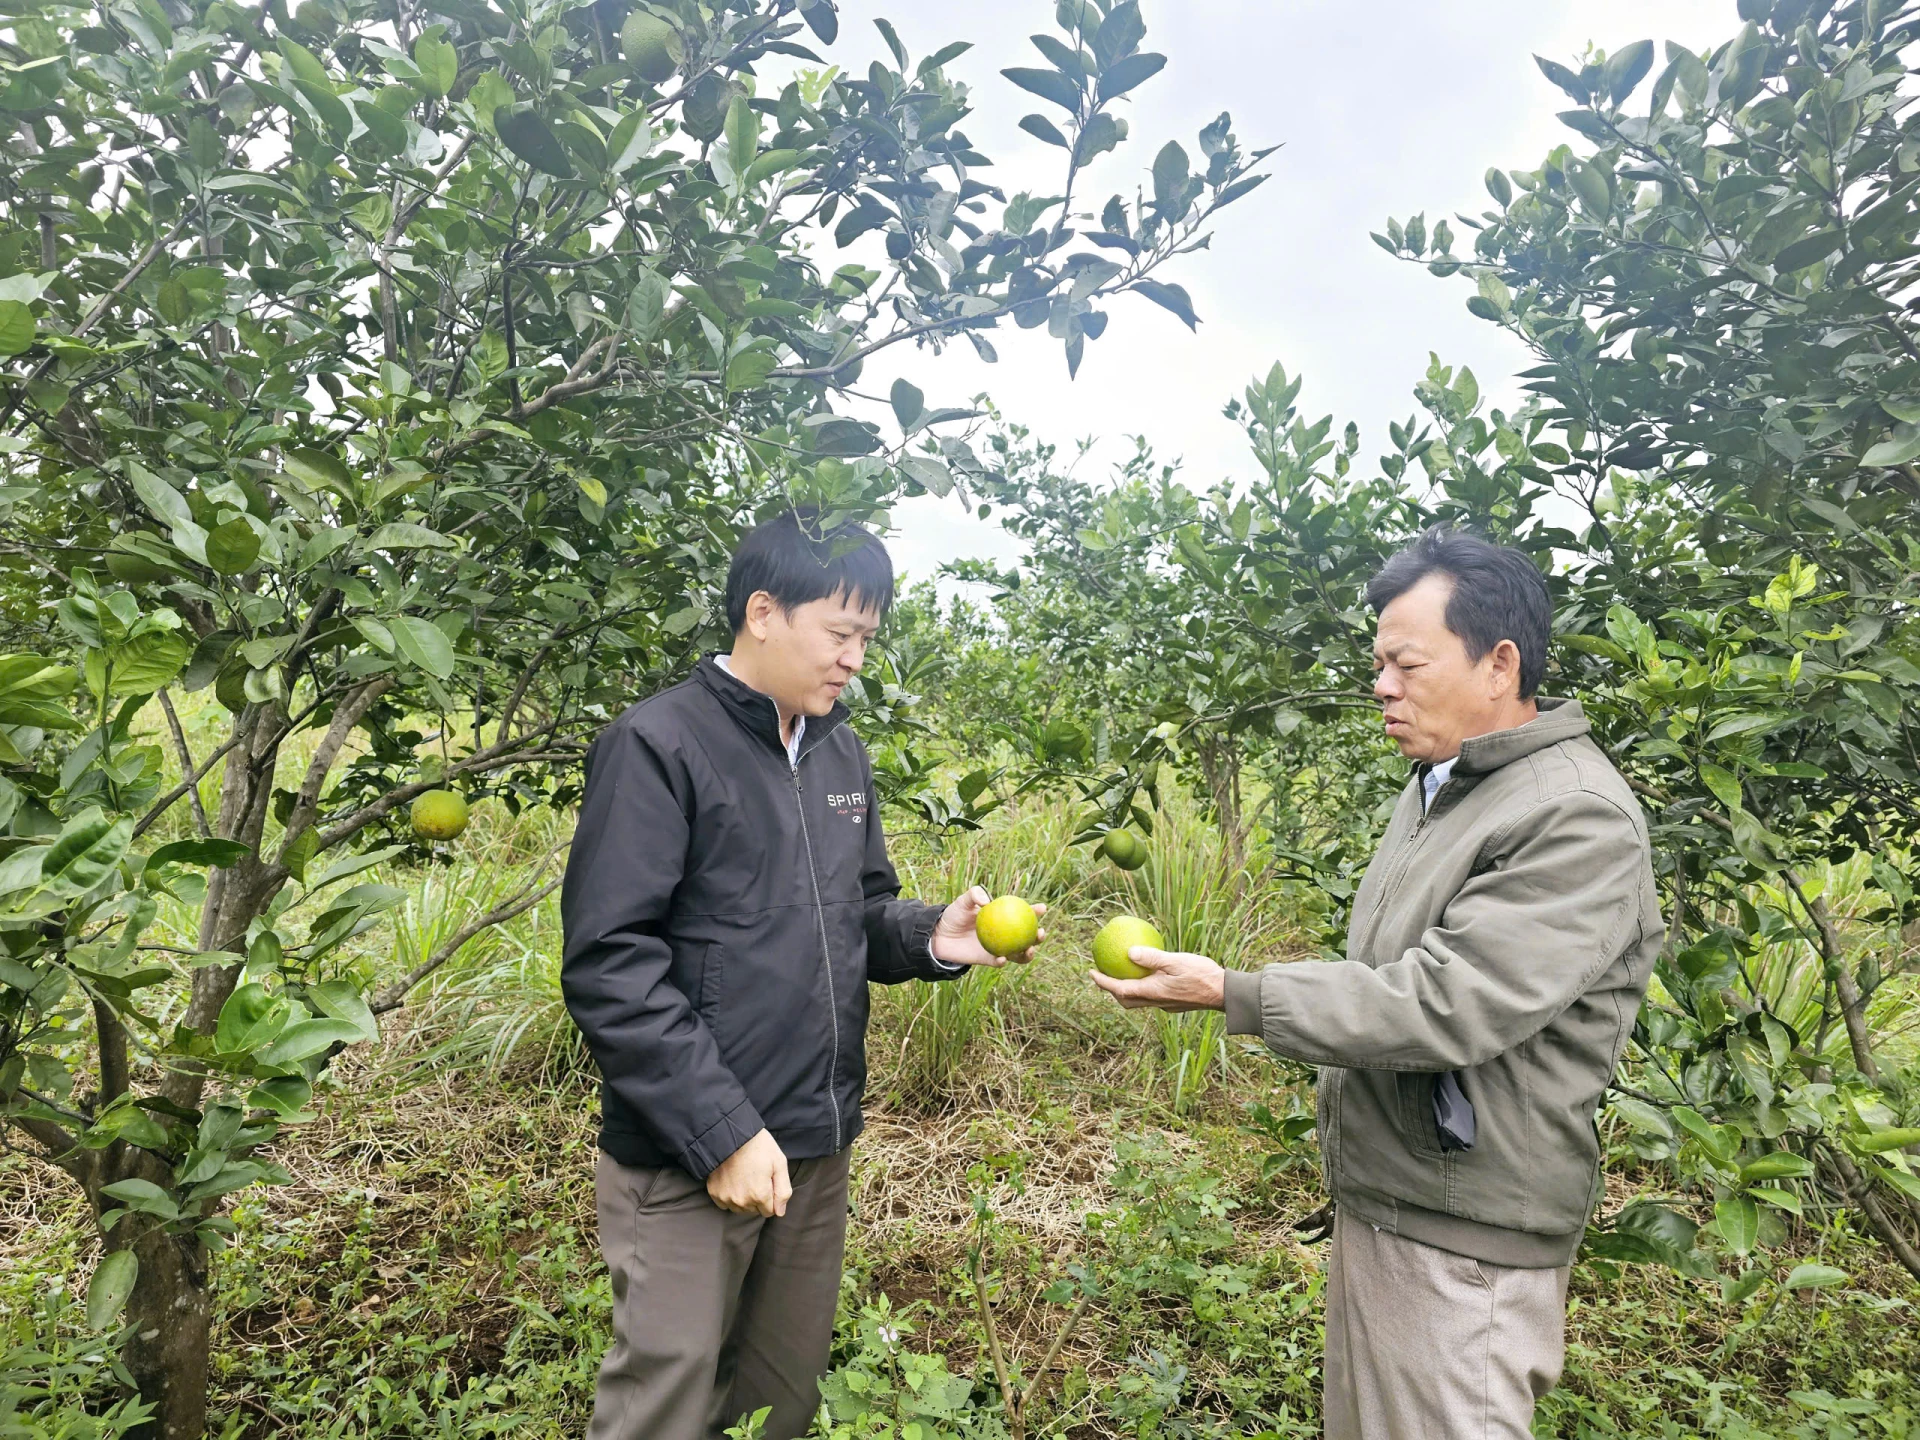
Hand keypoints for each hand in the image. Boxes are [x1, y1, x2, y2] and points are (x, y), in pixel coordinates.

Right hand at [706, 1129, 791, 1217]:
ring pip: (740, 1208)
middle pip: (754, 1210)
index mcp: (760, 1195)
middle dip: (758, 1198)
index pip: (769, 1211)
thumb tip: (780, 1212)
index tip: (767, 1181)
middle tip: (756, 1176)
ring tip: (744, 1177)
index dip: (771, 1197)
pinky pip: (725, 1204)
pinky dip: (730, 1195)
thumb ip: (783, 1191)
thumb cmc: (758, 1146)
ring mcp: (726, 1198)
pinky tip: (733, 1180)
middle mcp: (742, 1201)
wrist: (730, 1133)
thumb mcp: (779, 1163)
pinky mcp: (714, 1193)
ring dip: (744, 1198)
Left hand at [930, 884, 1046, 966]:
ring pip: (1019, 953)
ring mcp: (998, 948)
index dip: (1035, 912)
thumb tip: (986, 899)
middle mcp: (1004, 934)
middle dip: (1039, 936)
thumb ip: (974, 895)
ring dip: (1028, 954)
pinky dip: (1002, 961)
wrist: (939, 935)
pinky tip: (1003, 958)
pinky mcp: (988, 960)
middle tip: (1040, 933)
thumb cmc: (954, 915)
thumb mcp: (963, 901)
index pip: (1023, 914)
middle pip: (1027, 937)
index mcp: (1003, 918)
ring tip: (1030, 949)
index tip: (1042, 908)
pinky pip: (999, 962)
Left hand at [1090, 945, 1226, 1011]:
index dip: (1103, 982)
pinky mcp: (1173, 1004)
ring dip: (1126, 991)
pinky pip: (1151, 997)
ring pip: (1138, 1001)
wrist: (1224, 993)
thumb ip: (1152, 957)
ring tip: (1122, 975)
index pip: (1120, 989)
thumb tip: (1129, 952)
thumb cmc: (1202, 974)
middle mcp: (1156, 1001)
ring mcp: (1165, 1005)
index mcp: (1153, 991)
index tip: (1091, 972)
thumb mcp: (1176, 961)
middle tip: (1103, 974)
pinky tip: (1148, 975)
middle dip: (1111, 989)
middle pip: (1126, 1000)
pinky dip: (1142, 989)